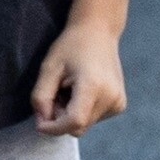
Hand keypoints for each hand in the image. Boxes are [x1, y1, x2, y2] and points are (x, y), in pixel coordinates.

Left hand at [32, 18, 125, 136]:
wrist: (98, 32)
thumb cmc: (71, 46)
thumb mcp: (49, 68)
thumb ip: (41, 97)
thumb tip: (43, 122)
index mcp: (94, 87)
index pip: (74, 122)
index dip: (53, 128)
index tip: (39, 122)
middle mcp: (111, 98)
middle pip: (78, 127)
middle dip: (60, 119)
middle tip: (55, 95)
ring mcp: (118, 102)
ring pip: (85, 125)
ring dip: (71, 114)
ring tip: (69, 89)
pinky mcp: (120, 105)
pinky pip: (94, 119)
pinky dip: (82, 111)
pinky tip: (81, 91)